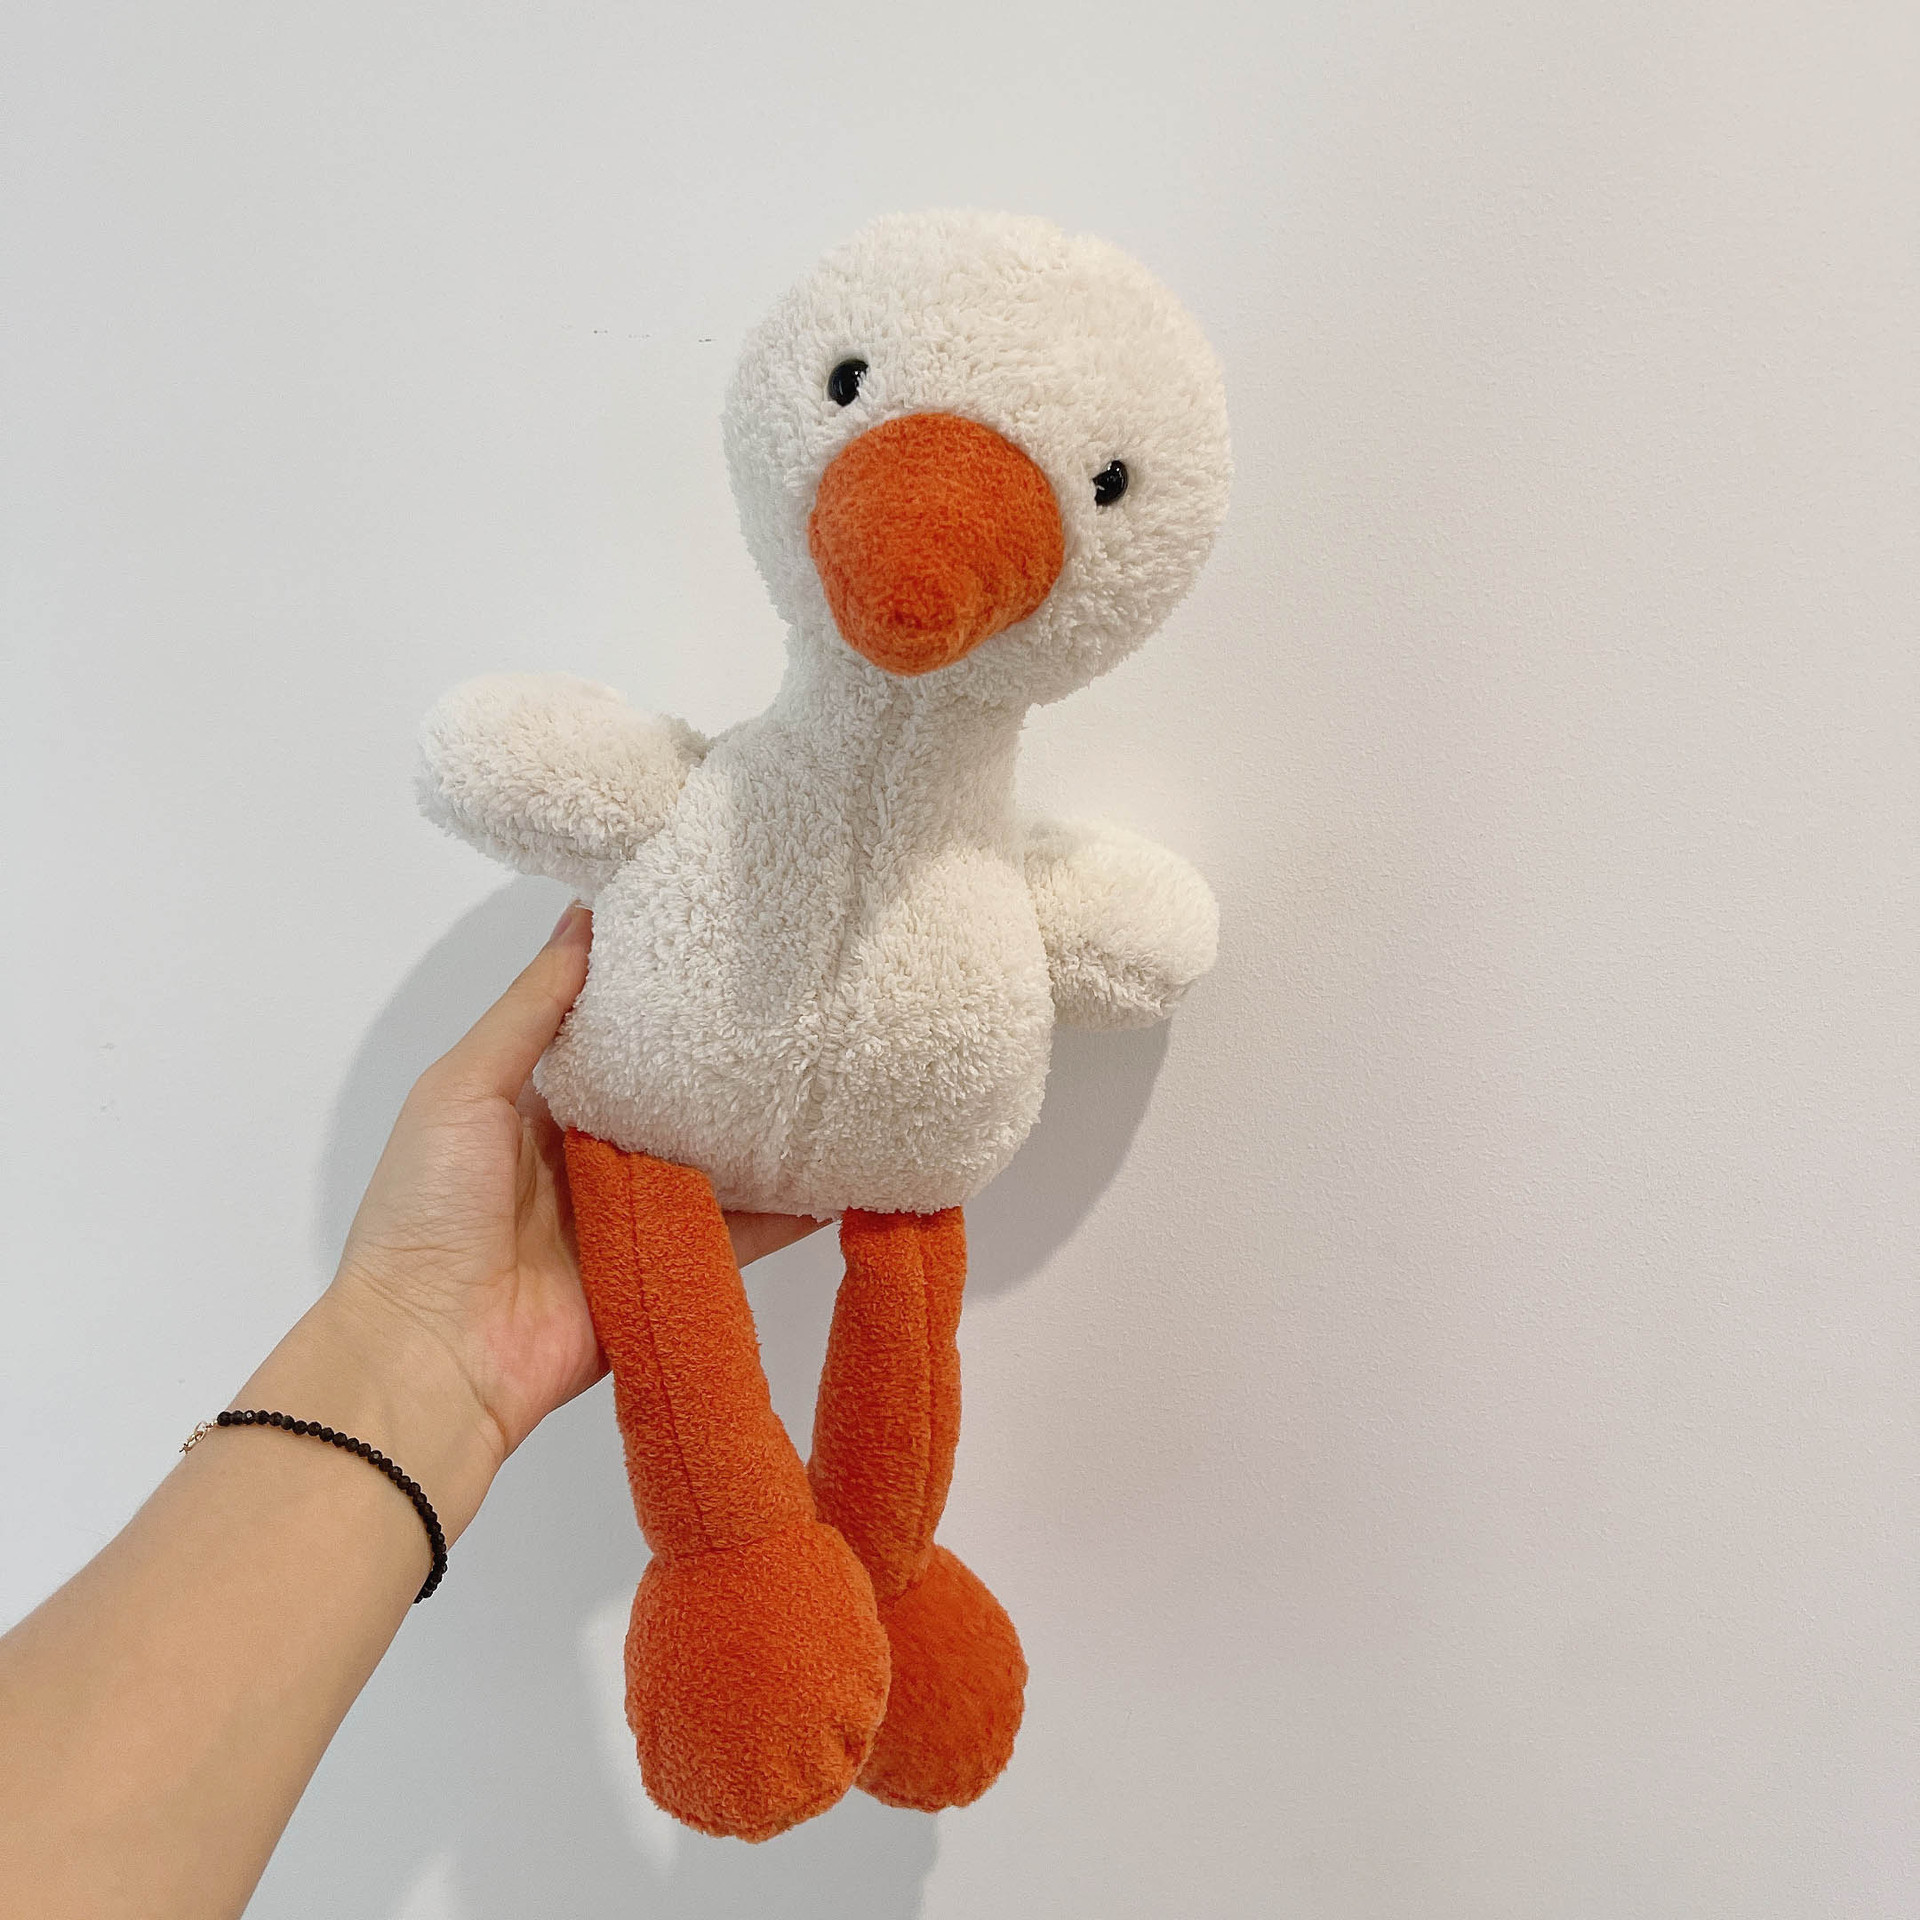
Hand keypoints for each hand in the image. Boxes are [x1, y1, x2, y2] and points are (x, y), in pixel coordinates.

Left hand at [312, 903, 819, 1521]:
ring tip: (839, 1073)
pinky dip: (791, 1211)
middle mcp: (591, 1153)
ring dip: (767, 1130)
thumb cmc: (429, 1209)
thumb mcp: (463, 1087)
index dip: (660, 991)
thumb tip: (584, 914)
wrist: (433, 1357)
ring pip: (717, 1159)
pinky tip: (845, 1174)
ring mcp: (635, 1214)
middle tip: (801, 998)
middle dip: (726, 1057)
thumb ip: (530, 1009)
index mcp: (536, 1102)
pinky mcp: (671, 1269)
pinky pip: (742, 1233)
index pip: (611, 1033)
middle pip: (674, 1093)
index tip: (720, 936)